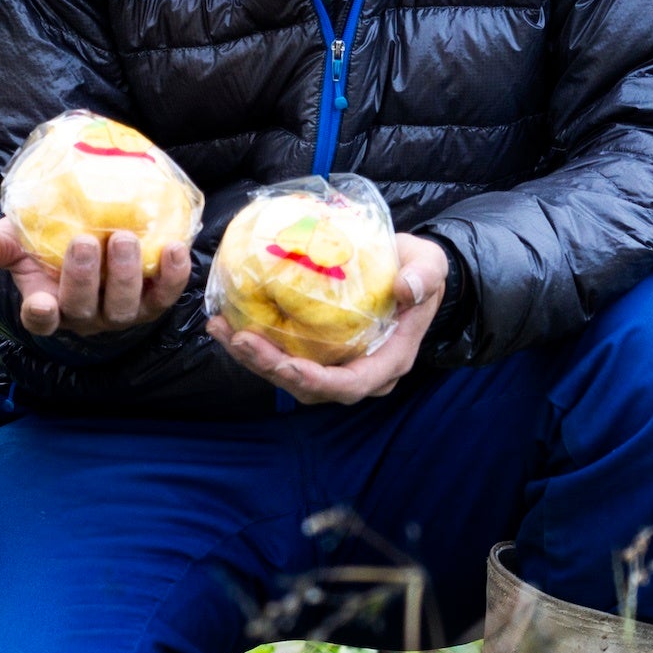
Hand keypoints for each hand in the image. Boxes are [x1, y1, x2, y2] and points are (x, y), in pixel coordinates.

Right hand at [0, 219, 190, 337]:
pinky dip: (172, 276)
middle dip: (84, 278)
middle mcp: (83, 315)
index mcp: (46, 304)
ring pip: (124, 306)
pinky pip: (164, 295)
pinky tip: (174, 248)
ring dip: (125, 275)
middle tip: (84, 241)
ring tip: (124, 238)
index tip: (42, 302)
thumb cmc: (44, 242)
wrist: (89, 233)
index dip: (42, 314)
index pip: (40, 320)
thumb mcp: (14, 240)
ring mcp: (119, 312)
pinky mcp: (152, 301)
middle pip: (83, 308)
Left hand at [206, 234, 446, 405]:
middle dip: (271, 369)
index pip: (350, 384)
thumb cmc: (418, 269)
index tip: (287, 364)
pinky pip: (283, 356)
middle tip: (239, 340)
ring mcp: (337, 364)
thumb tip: (407, 288)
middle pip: (311, 387)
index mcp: (389, 360)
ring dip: (254, 360)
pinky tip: (225, 323)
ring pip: (290, 376)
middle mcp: (361, 371)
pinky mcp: (317, 351)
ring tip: (222, 332)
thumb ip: (424, 276)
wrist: (409, 269)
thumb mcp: (429, 265)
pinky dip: (254, 345)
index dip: (317, 381)